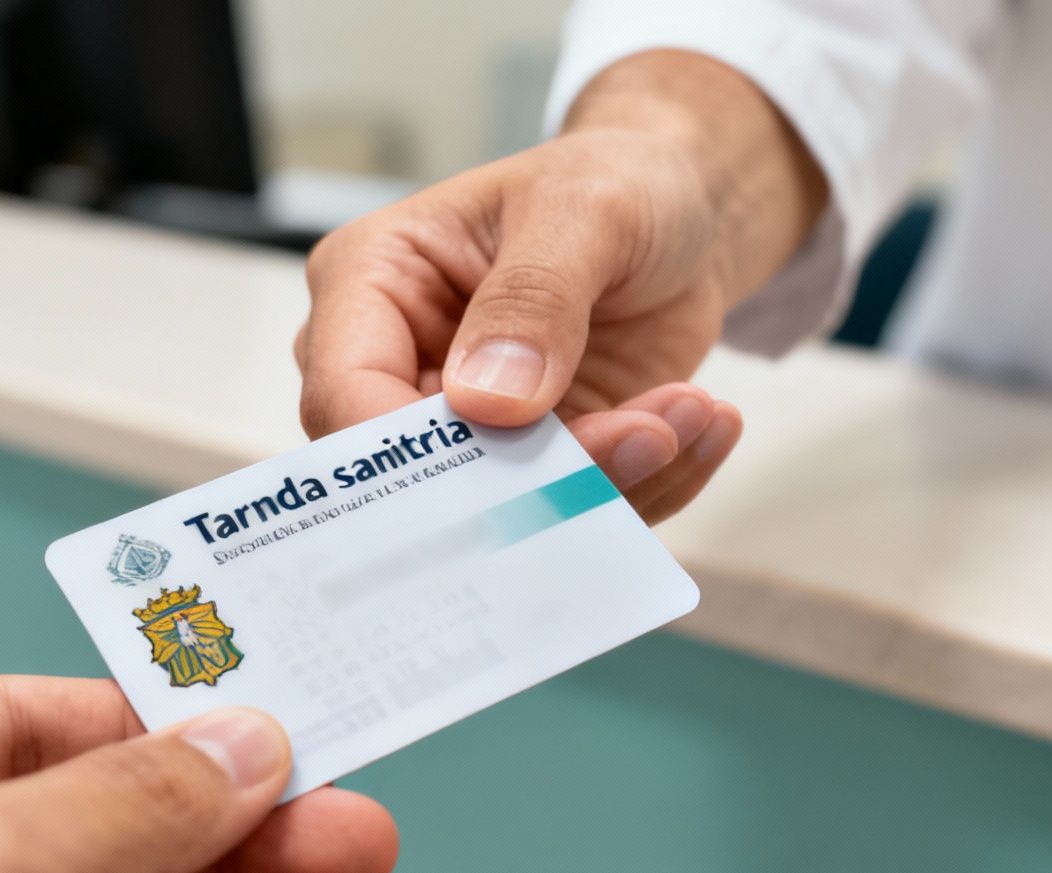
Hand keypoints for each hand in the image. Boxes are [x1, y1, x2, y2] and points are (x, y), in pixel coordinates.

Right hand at [294, 51, 825, 521]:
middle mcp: (400, 367)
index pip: (346, 393)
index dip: (410, 449)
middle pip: (422, 476)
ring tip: (697, 414)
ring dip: (617, 482)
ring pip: (508, 511)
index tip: (518, 452)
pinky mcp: (537, 465)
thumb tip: (489, 403)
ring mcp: (468, 428)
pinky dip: (652, 483)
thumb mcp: (583, 209)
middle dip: (538, 478)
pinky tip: (705, 424)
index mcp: (370, 284)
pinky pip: (577, 511)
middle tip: (648, 439)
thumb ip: (534, 298)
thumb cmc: (614, 181)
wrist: (684, 213)